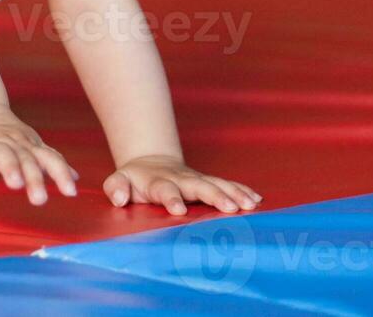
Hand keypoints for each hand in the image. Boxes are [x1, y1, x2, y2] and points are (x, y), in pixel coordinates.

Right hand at [0, 109, 78, 205]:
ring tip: (14, 183)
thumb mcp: (32, 147)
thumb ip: (50, 162)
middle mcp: (14, 145)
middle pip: (27, 160)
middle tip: (40, 199)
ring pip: (2, 154)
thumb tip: (76, 177)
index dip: (61, 174)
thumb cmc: (8, 136)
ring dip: (9, 167)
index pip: (50, 159)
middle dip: (34, 178)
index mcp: (30, 148)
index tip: (71, 192)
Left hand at [104, 154, 261, 215]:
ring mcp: (197, 179)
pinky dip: (242, 190)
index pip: (165, 189)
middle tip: (231, 208)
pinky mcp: (208, 182)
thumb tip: (118, 197)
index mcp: (158, 181)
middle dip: (215, 196)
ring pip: (218, 184)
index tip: (178, 210)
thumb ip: (115, 187)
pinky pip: (227, 185)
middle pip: (200, 186)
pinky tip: (257, 199)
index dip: (171, 198)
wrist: (151, 162)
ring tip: (250, 204)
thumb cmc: (134, 179)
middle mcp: (181, 179)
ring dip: (234, 193)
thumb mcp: (119, 180)